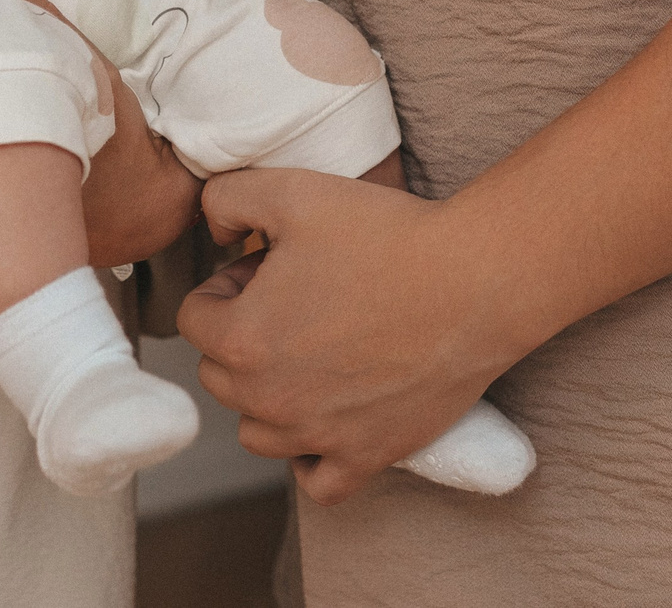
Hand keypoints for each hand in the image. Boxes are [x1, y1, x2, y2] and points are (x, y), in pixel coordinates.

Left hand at [178, 170, 519, 505]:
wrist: (476, 281)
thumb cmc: (387, 234)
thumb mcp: (292, 190)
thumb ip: (226, 198)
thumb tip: (212, 229)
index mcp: (243, 340)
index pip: (195, 317)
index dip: (228, 284)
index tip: (270, 266)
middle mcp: (271, 400)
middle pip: (220, 373)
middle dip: (244, 333)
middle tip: (299, 297)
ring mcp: (319, 437)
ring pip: (256, 429)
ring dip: (268, 392)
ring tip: (314, 348)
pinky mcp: (367, 457)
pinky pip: (315, 482)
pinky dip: (309, 455)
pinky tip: (326, 415)